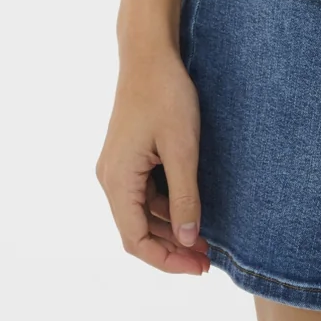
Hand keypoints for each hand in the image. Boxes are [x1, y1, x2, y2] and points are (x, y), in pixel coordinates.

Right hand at [95, 48, 210, 275]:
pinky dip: (167, 205)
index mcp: (117, 180)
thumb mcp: (182, 148)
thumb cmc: (165, 95)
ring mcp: (118, 166)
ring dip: (171, 227)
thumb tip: (189, 240)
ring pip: (142, 212)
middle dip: (172, 246)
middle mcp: (111, 178)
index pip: (136, 240)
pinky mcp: (129, 155)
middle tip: (209, 256)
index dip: (167, 260)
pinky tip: (192, 206)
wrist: (149, 53)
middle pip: (138, 229)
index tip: (199, 266)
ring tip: (206, 236)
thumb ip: (185, 196)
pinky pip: (145, 192)